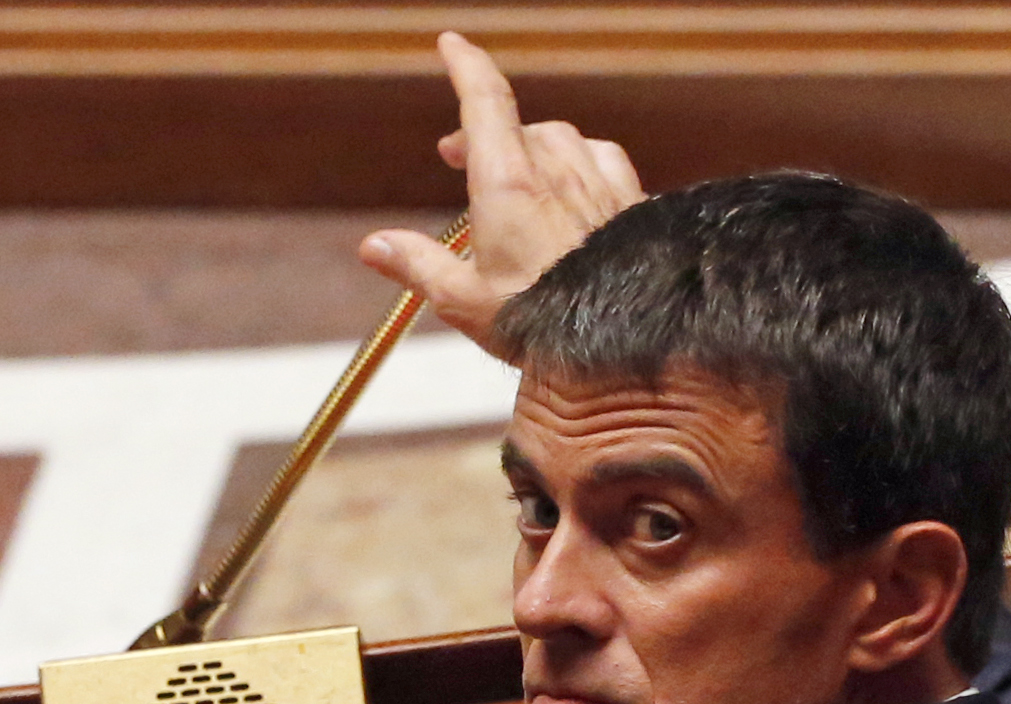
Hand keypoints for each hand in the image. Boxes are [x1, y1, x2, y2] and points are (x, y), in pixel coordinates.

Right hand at [359, 32, 644, 355]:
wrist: (620, 351)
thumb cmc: (543, 326)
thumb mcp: (464, 301)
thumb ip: (418, 265)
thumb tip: (375, 246)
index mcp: (509, 183)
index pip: (485, 100)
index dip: (467, 65)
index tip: (452, 45)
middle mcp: (559, 172)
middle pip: (521, 127)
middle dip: (486, 133)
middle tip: (459, 156)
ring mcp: (603, 186)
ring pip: (566, 141)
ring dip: (538, 147)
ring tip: (520, 174)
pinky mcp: (635, 207)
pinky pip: (608, 163)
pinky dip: (586, 165)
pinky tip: (582, 188)